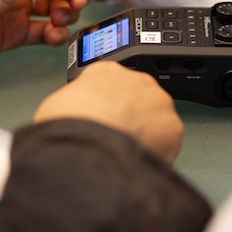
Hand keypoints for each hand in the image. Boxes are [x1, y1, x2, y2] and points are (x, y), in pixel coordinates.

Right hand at [33, 61, 183, 163]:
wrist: (89, 142)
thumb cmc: (68, 124)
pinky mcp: (173, 126)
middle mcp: (136, 80)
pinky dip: (158, 152)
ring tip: (126, 153)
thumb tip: (76, 118)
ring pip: (155, 119)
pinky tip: (139, 161)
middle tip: (115, 139)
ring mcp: (158, 101)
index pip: (113, 82)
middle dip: (129, 118)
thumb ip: (75, 105)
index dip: (108, 104)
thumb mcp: (58, 105)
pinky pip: (167, 141)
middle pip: (137, 99)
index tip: (104, 118)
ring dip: (145, 135)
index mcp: (106, 70)